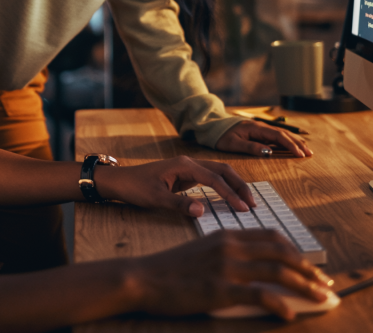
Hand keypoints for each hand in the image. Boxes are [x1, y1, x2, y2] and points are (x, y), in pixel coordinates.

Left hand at [95, 156, 254, 216]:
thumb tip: (202, 210)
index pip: (215, 179)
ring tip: (246, 201)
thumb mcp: (155, 199)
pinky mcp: (186, 175)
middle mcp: (190, 162)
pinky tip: (230, 197)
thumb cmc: (135, 188)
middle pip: (223, 170)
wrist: (120, 181)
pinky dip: (224, 186)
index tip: (244, 209)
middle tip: (253, 204)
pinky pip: (211, 178)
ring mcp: (189, 168)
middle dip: (239, 186)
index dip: (230, 194)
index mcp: (184, 165)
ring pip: (219, 172)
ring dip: (234, 185)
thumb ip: (179, 204)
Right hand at [126, 230, 331, 319]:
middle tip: (325, 284)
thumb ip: (229, 253)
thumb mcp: (203, 250)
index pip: (273, 237)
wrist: (143, 277)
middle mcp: (232, 246)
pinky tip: (289, 315)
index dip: (296, 251)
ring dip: (304, 286)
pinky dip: (279, 305)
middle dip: (308, 270)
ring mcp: (227, 267)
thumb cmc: (171, 268)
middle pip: (282, 253)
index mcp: (229, 234)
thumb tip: (254, 268)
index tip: (310, 266)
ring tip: (320, 298)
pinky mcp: (220, 289)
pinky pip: (259, 296)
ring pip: (277, 272)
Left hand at [215, 120, 311, 157]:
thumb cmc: (222, 136)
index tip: (300, 154)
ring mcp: (261, 129)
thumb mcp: (233, 144)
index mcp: (256, 128)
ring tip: (307, 150)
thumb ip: (251, 147)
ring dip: (295, 141)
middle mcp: (261, 127)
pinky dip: (287, 141)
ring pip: (282, 134)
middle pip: (284, 134)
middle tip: (309, 153)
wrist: (214, 126)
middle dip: (298, 143)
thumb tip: (268, 152)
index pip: (278, 136)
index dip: (291, 145)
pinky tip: (293, 146)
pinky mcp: (260, 132)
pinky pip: (277, 136)